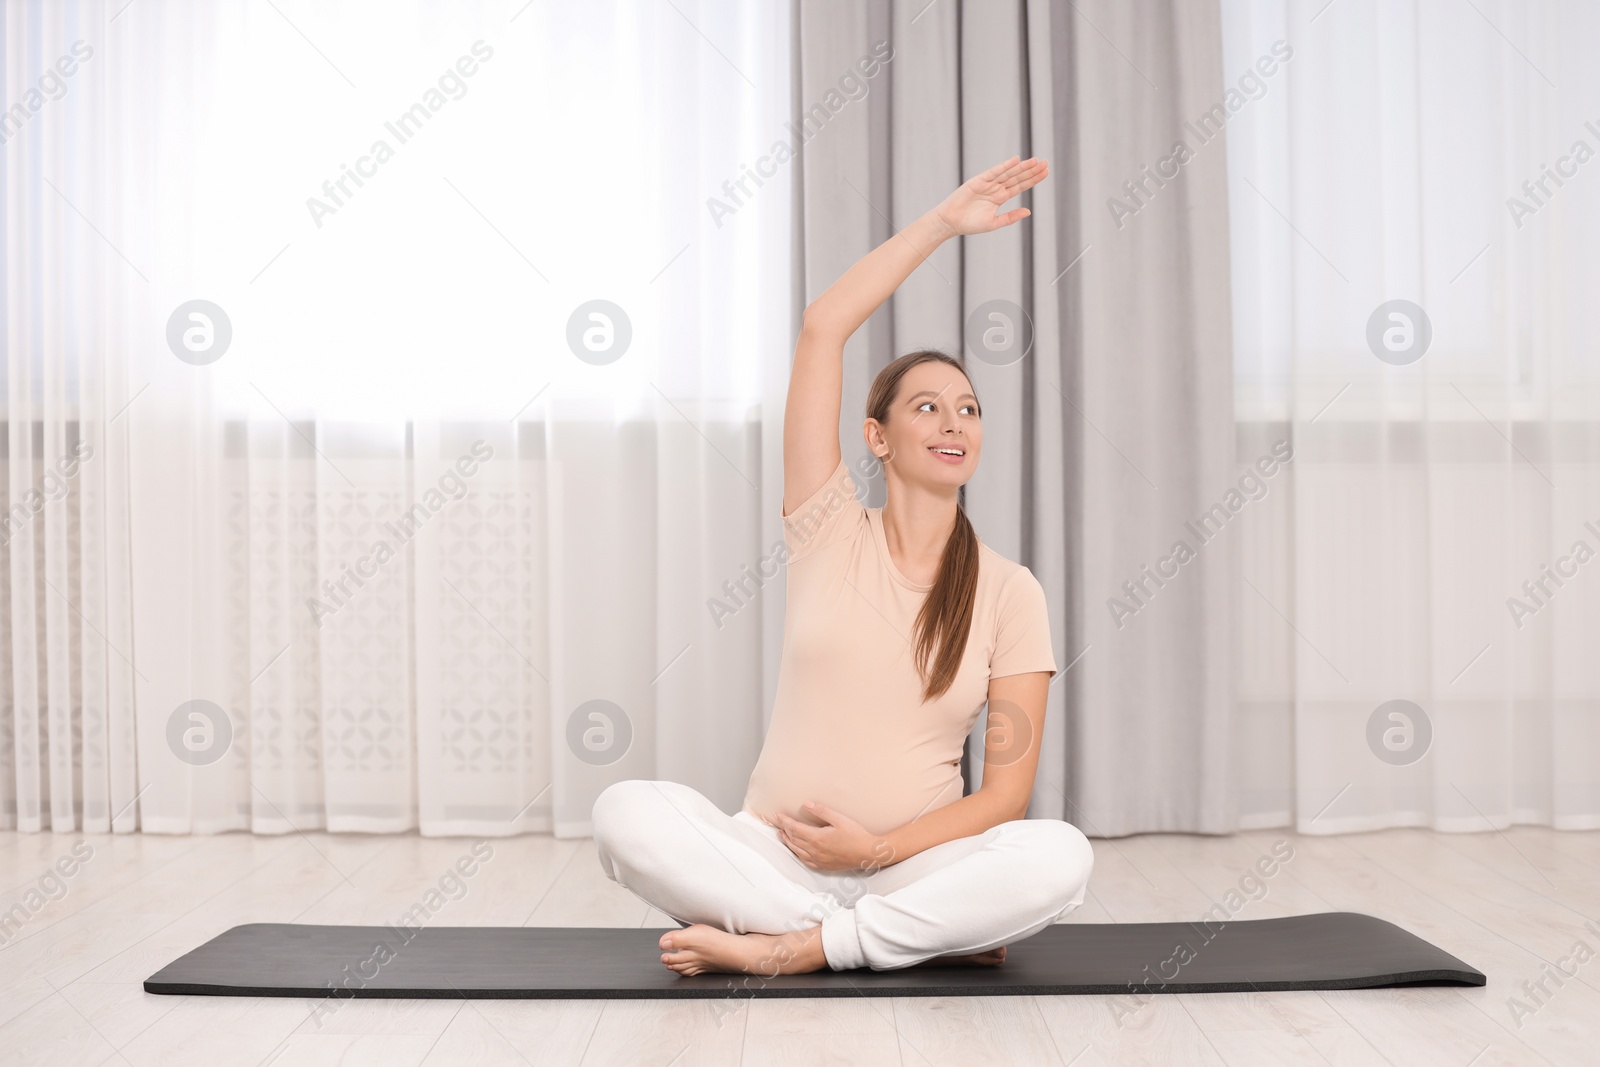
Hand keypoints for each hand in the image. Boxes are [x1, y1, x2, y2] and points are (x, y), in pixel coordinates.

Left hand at [772, 801, 889, 872]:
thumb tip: (806, 804)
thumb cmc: (856, 835)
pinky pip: (805, 861)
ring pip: (797, 851)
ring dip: (788, 842)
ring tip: (782, 835)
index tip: (777, 815)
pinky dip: (798, 854)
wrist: (867, 853)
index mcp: (817, 838)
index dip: (784, 821)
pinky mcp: (824, 866)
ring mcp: (819, 860)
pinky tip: (797, 851)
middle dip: (784, 830)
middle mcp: (815, 851)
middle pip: (794, 839)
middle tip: (778, 823)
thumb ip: (821, 811)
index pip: (794, 828)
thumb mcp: (839, 819)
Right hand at [932, 155, 1048, 237]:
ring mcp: (988, 183)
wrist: (950, 222)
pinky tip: (1015, 161)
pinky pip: (994, 172)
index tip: (1046, 172)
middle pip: (1017, 177)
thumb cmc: (970, 224)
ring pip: (1008, 173)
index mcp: (1000, 197)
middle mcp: (996, 188)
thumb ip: (1010, 217)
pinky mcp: (978, 181)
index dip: (1033, 179)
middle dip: (1031, 170)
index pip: (1020, 185)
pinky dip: (1004, 166)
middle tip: (1046, 163)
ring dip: (1022, 167)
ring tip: (1036, 161)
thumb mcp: (993, 223)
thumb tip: (1029, 211)